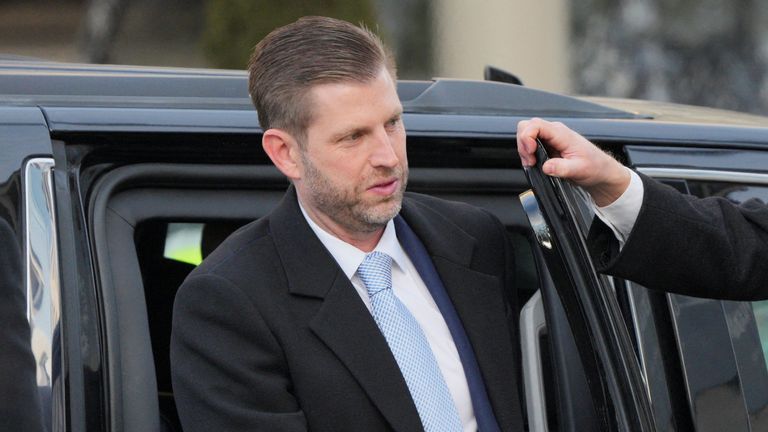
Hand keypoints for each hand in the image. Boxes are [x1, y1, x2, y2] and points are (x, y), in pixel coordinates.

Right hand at [516, 118, 630, 206]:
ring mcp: (550, 138)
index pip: (535, 125)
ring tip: (533, 164)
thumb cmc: (595, 167)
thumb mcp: (579, 170)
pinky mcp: (548, 145)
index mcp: (561, 134)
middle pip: (526, 126)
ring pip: (526, 134)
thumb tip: (546, 167)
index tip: (530, 153)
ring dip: (524, 150)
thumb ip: (562, 168)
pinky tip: (535, 164)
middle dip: (522, 143)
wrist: (602, 171)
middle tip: (530, 160)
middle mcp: (554, 132)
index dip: (527, 137)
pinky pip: (531, 144)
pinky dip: (528, 154)